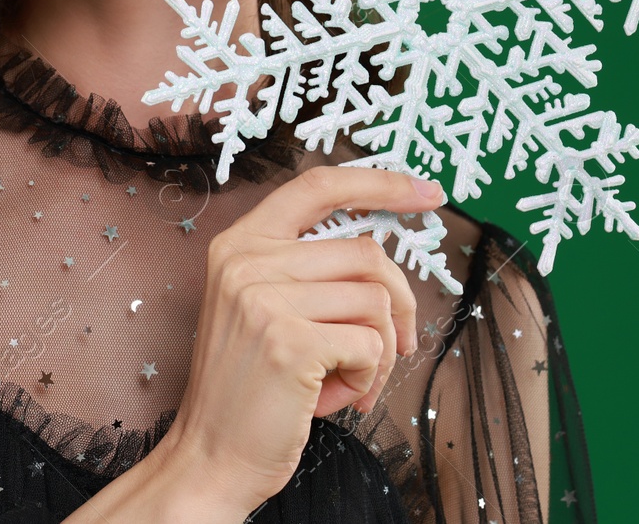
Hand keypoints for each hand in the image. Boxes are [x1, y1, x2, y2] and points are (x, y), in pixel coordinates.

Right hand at [158, 164, 446, 514]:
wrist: (211, 456)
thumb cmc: (252, 389)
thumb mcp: (264, 308)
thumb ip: (306, 270)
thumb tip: (382, 252)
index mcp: (239, 244)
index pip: (317, 186)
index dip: (378, 183)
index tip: (427, 192)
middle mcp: (245, 260)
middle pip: (367, 253)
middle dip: (399, 306)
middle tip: (390, 350)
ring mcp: (262, 298)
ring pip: (377, 301)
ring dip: (378, 352)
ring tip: (343, 379)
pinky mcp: (289, 340)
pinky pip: (372, 344)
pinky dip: (368, 378)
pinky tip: (333, 397)